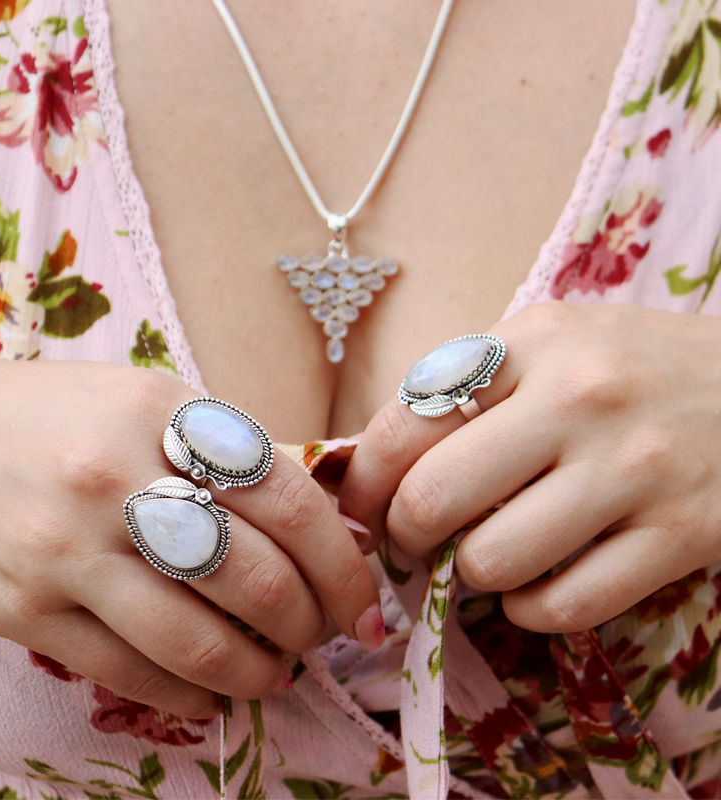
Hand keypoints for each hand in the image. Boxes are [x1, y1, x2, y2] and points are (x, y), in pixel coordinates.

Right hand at [0, 361, 381, 717]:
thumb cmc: (53, 417)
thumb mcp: (148, 403)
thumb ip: (236, 451)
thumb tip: (331, 507)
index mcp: (162, 412)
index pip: (288, 499)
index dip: (342, 562)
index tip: (363, 599)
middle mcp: (116, 477)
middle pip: (256, 578)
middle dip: (313, 623)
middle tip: (326, 635)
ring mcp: (65, 550)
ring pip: (199, 641)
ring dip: (261, 671)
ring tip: (280, 671)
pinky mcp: (25, 611)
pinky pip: (132, 672)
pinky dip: (193, 693)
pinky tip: (215, 690)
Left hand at [339, 302, 720, 632]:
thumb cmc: (629, 367)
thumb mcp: (548, 344)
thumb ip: (465, 388)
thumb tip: (373, 464)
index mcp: (531, 342)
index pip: (404, 420)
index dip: (364, 481)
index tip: (362, 509)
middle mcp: (579, 397)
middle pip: (433, 497)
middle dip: (403, 536)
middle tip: (413, 541)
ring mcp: (634, 468)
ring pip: (492, 561)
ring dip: (468, 576)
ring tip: (481, 558)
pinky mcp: (682, 534)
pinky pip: (565, 605)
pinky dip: (528, 608)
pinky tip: (532, 586)